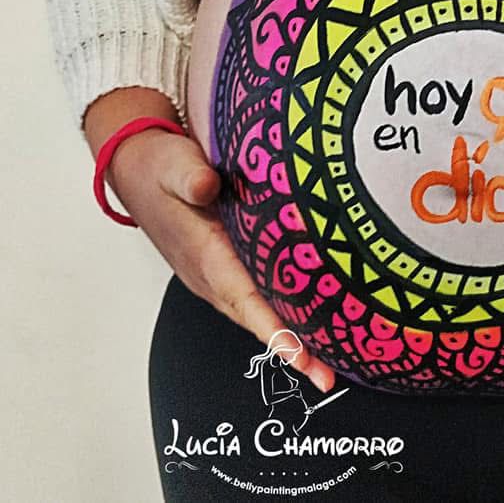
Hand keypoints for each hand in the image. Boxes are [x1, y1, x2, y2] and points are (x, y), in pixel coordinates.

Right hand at [85, 88, 335, 392]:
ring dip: (292, 337)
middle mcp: (211, 274)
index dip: (273, 328)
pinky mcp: (225, 267)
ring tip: (330, 364)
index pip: (244, 297)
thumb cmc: (158, 167)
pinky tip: (314, 321)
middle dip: (292, 348)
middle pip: (258, 317)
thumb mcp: (172, 164)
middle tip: (329, 376)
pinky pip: (258, 296)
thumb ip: (190, 176)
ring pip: (259, 311)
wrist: (136, 167)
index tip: (299, 356)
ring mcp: (217, 275)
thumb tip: (207, 187)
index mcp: (204, 254)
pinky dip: (284, 314)